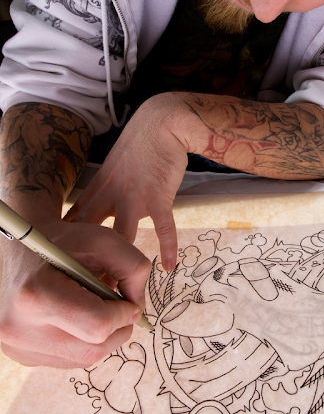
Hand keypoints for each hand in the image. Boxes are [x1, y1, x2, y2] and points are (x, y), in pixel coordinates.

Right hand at [0, 218, 150, 367]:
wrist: (18, 248)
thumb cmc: (60, 240)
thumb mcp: (102, 239)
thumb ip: (132, 267)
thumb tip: (137, 307)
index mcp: (36, 296)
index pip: (98, 326)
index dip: (122, 314)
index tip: (126, 299)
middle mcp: (20, 329)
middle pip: (92, 350)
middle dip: (116, 329)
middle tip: (116, 305)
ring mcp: (18, 346)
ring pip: (82, 359)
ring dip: (100, 337)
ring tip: (95, 307)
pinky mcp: (20, 355)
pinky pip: (66, 360)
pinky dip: (81, 341)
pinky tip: (76, 317)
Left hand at [67, 95, 193, 271]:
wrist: (162, 123)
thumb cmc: (140, 146)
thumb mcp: (112, 168)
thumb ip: (105, 192)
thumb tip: (96, 212)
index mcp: (98, 190)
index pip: (74, 223)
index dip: (68, 245)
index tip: (64, 266)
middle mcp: (111, 197)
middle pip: (93, 237)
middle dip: (91, 263)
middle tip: (91, 288)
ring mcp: (134, 198)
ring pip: (123, 238)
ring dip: (125, 265)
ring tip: (126, 289)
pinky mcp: (158, 197)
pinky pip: (163, 228)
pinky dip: (167, 248)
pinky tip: (169, 266)